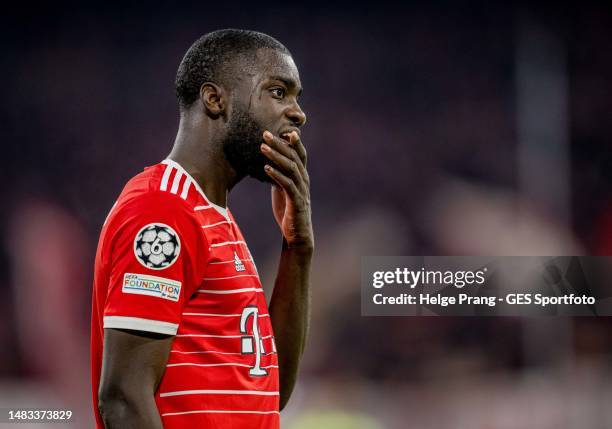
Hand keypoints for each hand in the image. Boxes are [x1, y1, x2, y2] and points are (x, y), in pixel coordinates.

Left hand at [261, 130, 313, 249]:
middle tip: (265, 133)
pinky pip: (287, 185)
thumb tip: (269, 164)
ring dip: (276, 156)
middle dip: (280, 144)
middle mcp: (304, 180)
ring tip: (262, 147)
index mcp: (302, 176)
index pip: (300, 154)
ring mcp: (301, 190)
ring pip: (290, 168)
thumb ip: (279, 176)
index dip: (293, 141)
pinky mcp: (296, 201)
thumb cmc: (289, 211)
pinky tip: (266, 168)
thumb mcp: (282, 190)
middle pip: (293, 157)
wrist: (297, 234)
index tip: (282, 129)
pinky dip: (276, 175)